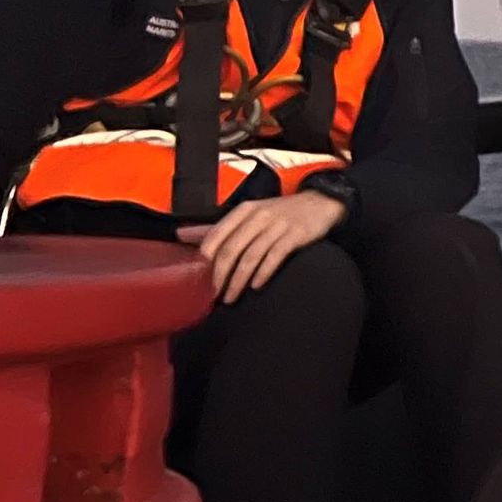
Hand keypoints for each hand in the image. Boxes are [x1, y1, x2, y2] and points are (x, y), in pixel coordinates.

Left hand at [188, 190, 346, 301]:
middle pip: (231, 249)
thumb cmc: (280, 213)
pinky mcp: (296, 235)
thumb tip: (180, 235)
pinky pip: (275, 257)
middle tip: (213, 295)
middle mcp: (258, 215)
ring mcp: (278, 225)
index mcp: (243, 210)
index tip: (198, 279)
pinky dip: (263, 273)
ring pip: (251, 256)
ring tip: (231, 297)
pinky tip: (256, 287)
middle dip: (219, 275)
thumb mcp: (249, 215)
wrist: (321, 204)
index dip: (205, 260)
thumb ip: (218, 228)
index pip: (216, 236)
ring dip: (239, 280)